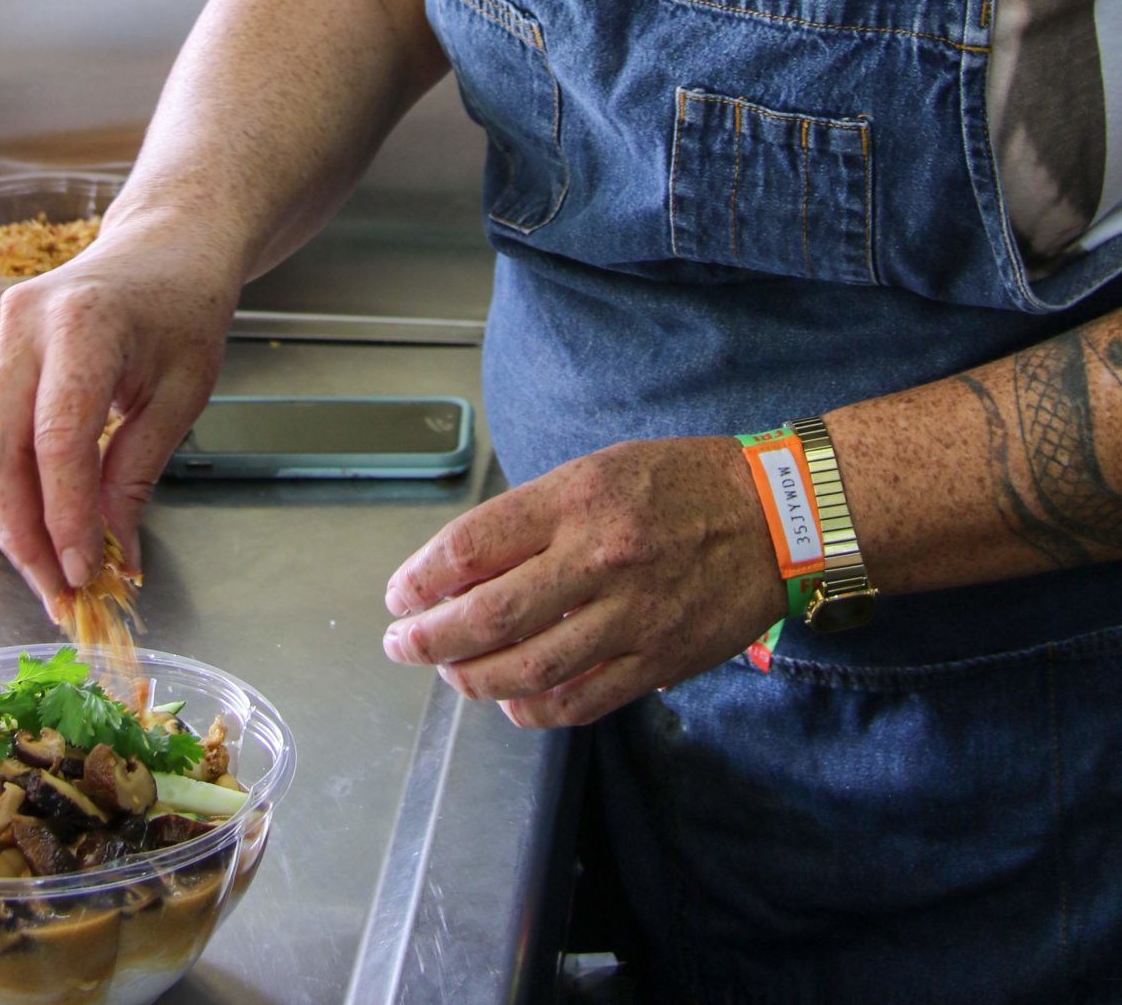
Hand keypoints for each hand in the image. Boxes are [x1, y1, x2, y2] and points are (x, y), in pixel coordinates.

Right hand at [0, 209, 232, 612]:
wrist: (165, 246)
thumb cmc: (186, 307)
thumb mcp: (183, 392)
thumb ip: (137, 473)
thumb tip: (113, 557)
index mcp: (85, 323)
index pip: (59, 437)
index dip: (64, 514)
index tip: (82, 571)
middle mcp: (27, 324)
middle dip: (21, 530)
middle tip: (56, 590)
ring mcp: (2, 332)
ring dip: (10, 516)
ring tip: (49, 570)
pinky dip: (11, 484)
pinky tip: (41, 524)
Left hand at [381, 437, 784, 726]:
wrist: (777, 516)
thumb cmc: (682, 483)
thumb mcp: (599, 469)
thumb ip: (534, 516)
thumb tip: (465, 565)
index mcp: (577, 499)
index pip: (473, 545)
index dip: (422, 577)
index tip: (401, 594)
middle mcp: (598, 559)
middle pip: (488, 616)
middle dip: (429, 638)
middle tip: (401, 644)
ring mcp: (630, 617)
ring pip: (527, 670)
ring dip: (472, 679)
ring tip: (450, 673)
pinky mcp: (657, 661)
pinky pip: (579, 700)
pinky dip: (533, 710)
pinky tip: (511, 701)